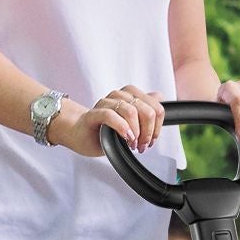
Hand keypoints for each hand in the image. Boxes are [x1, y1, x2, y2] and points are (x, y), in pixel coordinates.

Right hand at [48, 85, 163, 157]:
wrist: (80, 133)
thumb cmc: (104, 129)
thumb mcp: (130, 121)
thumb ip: (144, 109)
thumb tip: (159, 97)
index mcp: (130, 94)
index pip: (156, 107)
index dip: (157, 127)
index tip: (151, 140)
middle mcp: (120, 95)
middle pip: (147, 110)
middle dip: (148, 132)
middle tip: (142, 145)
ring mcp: (106, 102)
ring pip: (131, 111)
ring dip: (136, 132)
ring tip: (133, 144)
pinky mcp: (95, 113)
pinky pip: (111, 115)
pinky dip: (122, 127)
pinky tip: (125, 137)